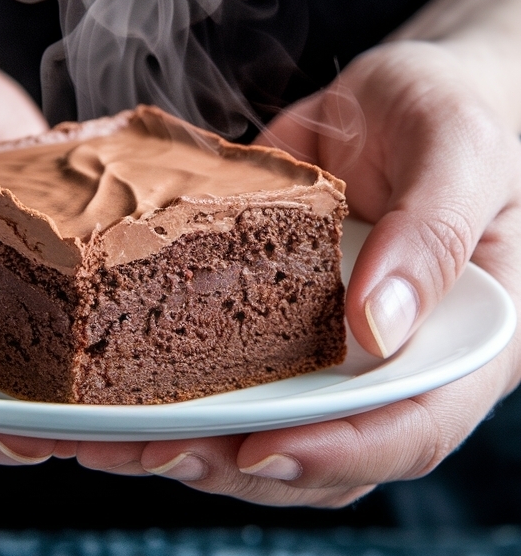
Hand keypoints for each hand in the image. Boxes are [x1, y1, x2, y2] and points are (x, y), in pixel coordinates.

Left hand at [74, 41, 520, 506]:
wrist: (397, 95)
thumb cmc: (453, 112)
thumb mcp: (459, 150)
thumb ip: (431, 234)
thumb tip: (376, 327)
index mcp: (457, 347)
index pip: (410, 430)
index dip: (337, 454)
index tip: (262, 448)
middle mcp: (385, 371)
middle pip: (315, 451)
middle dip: (226, 459)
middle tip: (145, 449)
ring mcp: (321, 358)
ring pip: (252, 430)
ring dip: (175, 442)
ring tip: (99, 436)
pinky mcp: (264, 331)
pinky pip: (214, 374)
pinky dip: (154, 390)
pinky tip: (94, 390)